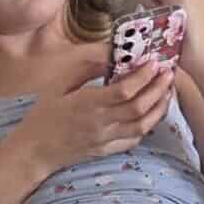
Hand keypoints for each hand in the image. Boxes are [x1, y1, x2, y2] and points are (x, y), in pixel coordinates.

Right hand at [3, 58, 174, 178]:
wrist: (34, 150)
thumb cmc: (44, 114)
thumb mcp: (59, 84)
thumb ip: (86, 67)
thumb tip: (110, 53)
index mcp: (86, 104)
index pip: (124, 91)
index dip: (143, 76)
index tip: (153, 62)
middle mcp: (100, 124)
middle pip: (139, 107)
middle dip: (158, 88)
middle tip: (168, 72)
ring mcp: (105, 140)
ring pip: (143, 125)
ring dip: (159, 107)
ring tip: (167, 90)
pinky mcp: (107, 151)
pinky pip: (134, 139)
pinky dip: (148, 125)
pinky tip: (152, 112)